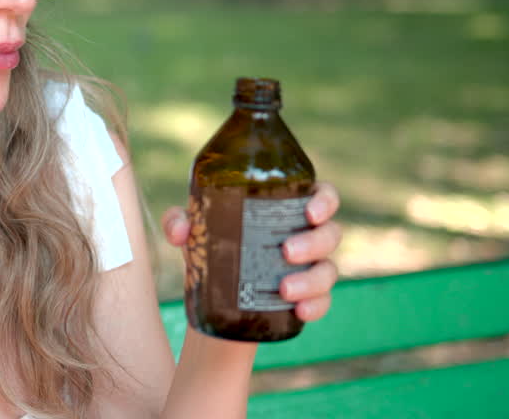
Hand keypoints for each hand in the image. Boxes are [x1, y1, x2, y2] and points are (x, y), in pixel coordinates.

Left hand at [161, 181, 341, 322]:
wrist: (212, 301)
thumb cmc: (210, 250)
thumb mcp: (193, 234)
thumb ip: (178, 222)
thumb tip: (180, 231)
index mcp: (287, 209)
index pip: (322, 196)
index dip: (324, 201)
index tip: (310, 213)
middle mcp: (305, 236)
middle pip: (330, 233)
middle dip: (314, 243)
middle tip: (286, 252)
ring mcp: (310, 269)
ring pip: (328, 270)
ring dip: (312, 279)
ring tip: (284, 289)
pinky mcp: (307, 299)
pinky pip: (323, 302)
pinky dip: (316, 306)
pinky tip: (300, 311)